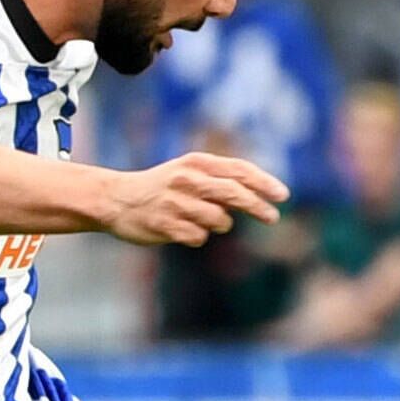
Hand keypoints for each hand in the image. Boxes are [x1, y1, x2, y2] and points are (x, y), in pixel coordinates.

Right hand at [94, 152, 286, 247]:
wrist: (116, 199)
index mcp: (196, 163)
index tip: (283, 195)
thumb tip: (259, 196)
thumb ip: (221, 180)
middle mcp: (187, 179)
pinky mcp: (165, 225)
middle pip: (234, 194)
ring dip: (218, 224)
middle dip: (258, 206)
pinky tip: (181, 229)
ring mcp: (175, 202)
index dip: (264, 182)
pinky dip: (196, 237)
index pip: (238, 170)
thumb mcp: (190, 173)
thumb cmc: (163, 186)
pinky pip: (198, 238)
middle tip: (273, 218)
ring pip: (219, 220)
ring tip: (198, 218)